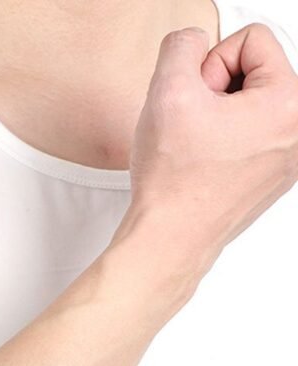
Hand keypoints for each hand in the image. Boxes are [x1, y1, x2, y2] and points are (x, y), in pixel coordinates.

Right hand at [116, 23, 297, 277]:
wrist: (169, 239)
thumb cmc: (175, 183)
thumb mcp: (166, 90)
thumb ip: (181, 46)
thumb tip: (190, 45)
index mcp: (291, 103)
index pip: (251, 40)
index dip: (209, 67)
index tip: (195, 104)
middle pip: (255, 72)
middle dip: (216, 92)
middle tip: (194, 128)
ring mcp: (290, 158)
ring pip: (249, 106)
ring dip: (216, 118)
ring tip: (197, 148)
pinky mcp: (274, 176)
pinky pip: (249, 136)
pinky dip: (223, 143)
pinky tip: (203, 164)